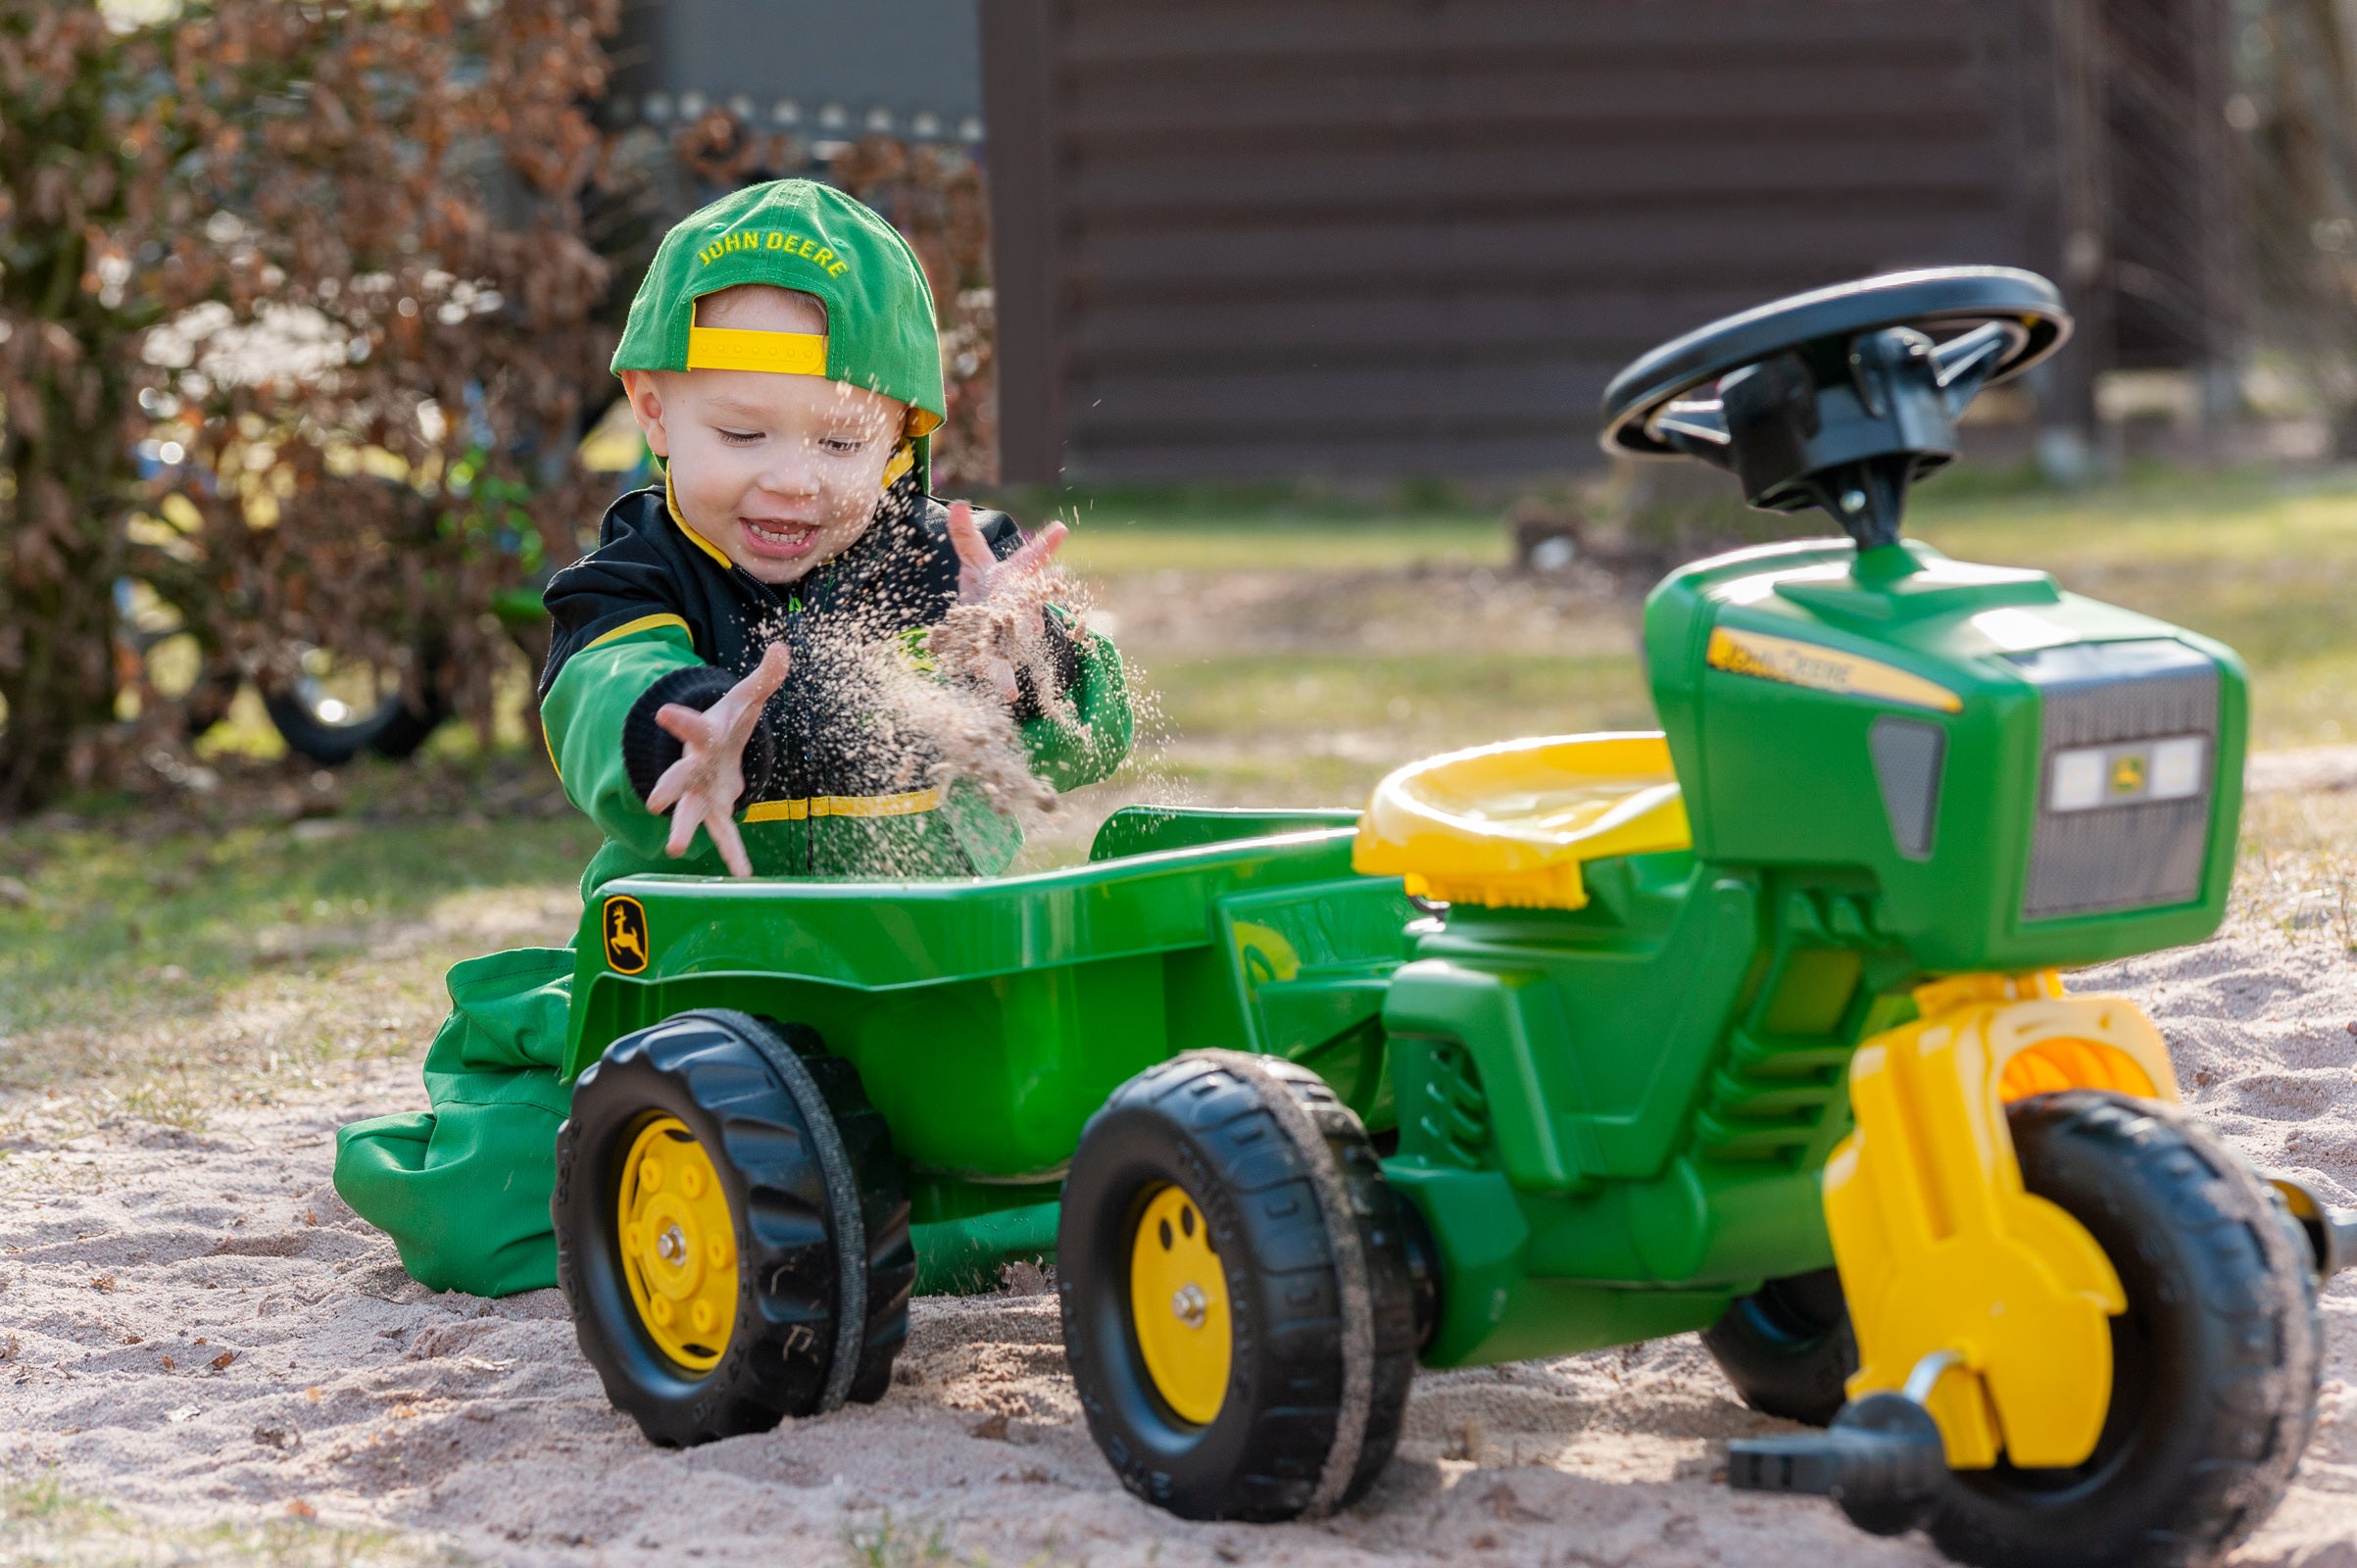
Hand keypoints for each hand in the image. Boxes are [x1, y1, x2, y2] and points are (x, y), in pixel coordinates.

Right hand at [644, 642, 789, 877]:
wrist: (713, 747)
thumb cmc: (728, 719)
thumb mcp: (746, 697)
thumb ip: (764, 677)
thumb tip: (781, 650)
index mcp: (704, 736)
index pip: (692, 726)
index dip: (680, 720)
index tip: (662, 713)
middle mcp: (695, 767)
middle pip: (679, 778)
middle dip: (668, 789)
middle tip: (654, 802)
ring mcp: (700, 792)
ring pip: (690, 813)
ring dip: (684, 830)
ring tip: (676, 851)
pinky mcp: (714, 810)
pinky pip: (723, 834)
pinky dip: (732, 854)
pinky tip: (743, 874)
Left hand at [946, 500, 1068, 701]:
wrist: (995, 631)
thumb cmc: (990, 590)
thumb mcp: (976, 563)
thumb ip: (966, 537)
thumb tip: (956, 505)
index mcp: (1017, 578)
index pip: (1032, 558)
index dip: (1045, 544)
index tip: (1060, 530)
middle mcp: (1023, 604)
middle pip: (1031, 598)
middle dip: (1040, 592)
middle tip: (1055, 582)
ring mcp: (1017, 631)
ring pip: (1021, 633)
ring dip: (1025, 634)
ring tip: (1030, 637)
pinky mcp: (1002, 657)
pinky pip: (1001, 670)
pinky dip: (1003, 682)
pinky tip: (1009, 694)